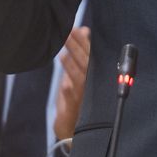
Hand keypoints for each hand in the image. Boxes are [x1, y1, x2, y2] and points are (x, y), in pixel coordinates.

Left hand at [53, 26, 90, 142]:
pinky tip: (64, 83)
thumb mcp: (78, 70)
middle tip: (68, 33)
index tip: (77, 29)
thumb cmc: (76, 94)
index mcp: (94, 74)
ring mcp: (84, 97)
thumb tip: (84, 29)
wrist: (72, 127)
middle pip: (86, 64)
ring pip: (80, 79)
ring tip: (63, 52)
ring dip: (72, 65)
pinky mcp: (74, 109)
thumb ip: (81, 50)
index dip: (84, 42)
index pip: (91, 55)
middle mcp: (91, 85)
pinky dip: (69, 90)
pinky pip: (73, 99)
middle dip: (78, 49)